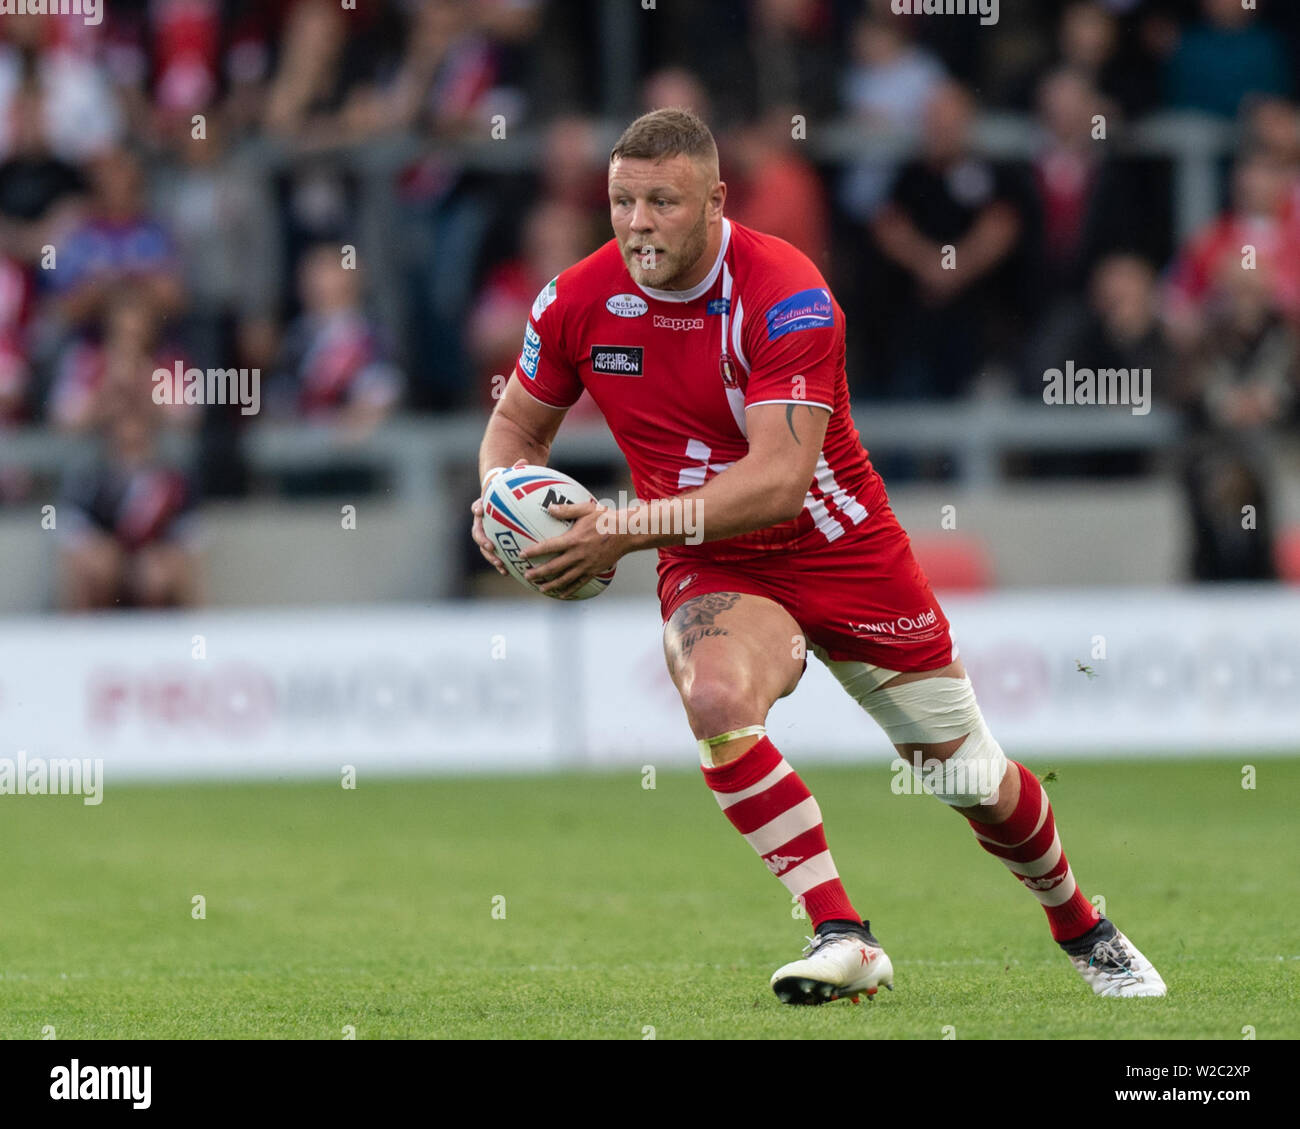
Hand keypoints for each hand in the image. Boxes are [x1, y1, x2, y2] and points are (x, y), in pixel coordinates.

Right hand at [470, 458, 526, 575]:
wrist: (502, 498)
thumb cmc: (509, 488)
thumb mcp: (513, 479)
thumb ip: (517, 470)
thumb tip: (525, 460)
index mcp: (484, 506)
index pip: (478, 506)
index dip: (478, 508)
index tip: (480, 511)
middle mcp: (482, 521)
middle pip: (478, 532)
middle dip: (483, 540)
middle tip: (491, 547)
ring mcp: (487, 533)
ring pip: (485, 548)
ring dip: (491, 558)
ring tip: (500, 566)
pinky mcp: (495, 543)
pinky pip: (495, 555)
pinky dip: (500, 563)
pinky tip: (509, 573)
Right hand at [470, 496, 507, 574]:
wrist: (499, 500)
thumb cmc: (494, 497)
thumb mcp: (487, 497)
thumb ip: (480, 504)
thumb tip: (478, 509)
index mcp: (479, 523)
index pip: (478, 533)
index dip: (482, 540)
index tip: (490, 546)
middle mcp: (482, 533)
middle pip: (483, 547)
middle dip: (490, 555)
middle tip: (498, 561)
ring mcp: (489, 540)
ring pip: (490, 554)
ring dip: (495, 561)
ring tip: (503, 568)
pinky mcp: (497, 545)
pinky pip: (498, 556)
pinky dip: (502, 564)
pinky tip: (508, 572)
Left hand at [521, 499, 619, 597]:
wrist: (626, 533)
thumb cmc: (606, 518)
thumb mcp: (586, 509)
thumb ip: (567, 510)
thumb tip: (549, 508)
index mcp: (574, 540)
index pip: (549, 547)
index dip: (534, 551)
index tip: (522, 555)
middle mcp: (578, 555)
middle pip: (554, 567)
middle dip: (538, 573)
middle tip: (526, 576)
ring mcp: (586, 565)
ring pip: (565, 579)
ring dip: (551, 584)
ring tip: (540, 588)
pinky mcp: (594, 571)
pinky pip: (579, 583)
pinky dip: (570, 590)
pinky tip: (562, 594)